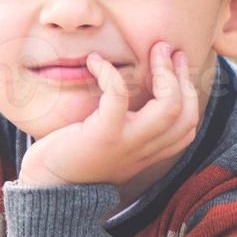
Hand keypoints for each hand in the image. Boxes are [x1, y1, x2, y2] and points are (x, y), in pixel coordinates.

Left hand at [17, 41, 199, 188]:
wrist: (46, 187)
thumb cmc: (72, 160)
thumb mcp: (111, 146)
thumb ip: (129, 128)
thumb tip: (133, 92)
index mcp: (148, 152)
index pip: (188, 126)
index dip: (190, 92)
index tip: (178, 64)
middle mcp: (143, 150)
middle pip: (185, 114)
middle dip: (182, 76)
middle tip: (167, 49)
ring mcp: (126, 143)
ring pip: (168, 107)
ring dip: (164, 72)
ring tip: (153, 50)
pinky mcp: (103, 135)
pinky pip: (119, 96)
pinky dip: (110, 73)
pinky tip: (95, 61)